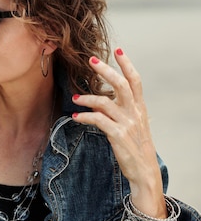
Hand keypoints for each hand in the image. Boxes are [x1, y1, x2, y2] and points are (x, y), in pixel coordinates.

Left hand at [71, 49, 165, 219]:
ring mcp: (127, 123)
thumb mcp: (134, 126)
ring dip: (87, 97)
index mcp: (140, 108)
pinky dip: (85, 117)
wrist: (144, 171)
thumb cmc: (136, 148)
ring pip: (105, 102)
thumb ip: (122, 111)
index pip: (135, 80)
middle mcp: (134, 113)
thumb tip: (103, 100)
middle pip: (121, 84)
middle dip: (106, 70)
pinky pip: (98, 120)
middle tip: (91, 60)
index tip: (118, 49)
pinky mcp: (117, 135)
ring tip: (75, 98)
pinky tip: (76, 118)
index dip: (127, 64)